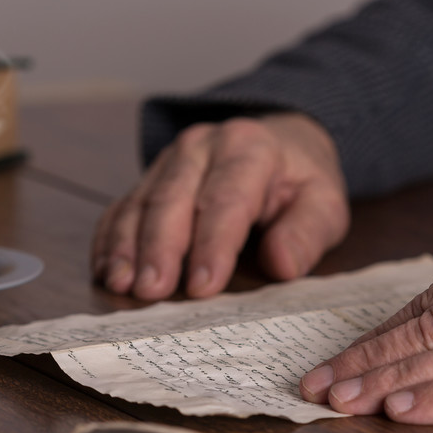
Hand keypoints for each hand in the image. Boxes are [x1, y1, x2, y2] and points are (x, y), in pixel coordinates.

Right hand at [91, 113, 348, 299]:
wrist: (283, 142)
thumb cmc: (301, 181)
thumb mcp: (325, 204)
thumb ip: (307, 234)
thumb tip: (282, 265)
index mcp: (250, 148)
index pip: (226, 200)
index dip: (212, 245)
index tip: (203, 286)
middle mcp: (203, 146)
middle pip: (173, 199)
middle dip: (159, 248)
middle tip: (151, 291)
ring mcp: (171, 160)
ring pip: (141, 203)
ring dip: (126, 246)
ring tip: (121, 284)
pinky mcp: (151, 178)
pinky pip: (122, 207)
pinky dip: (110, 240)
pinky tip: (107, 271)